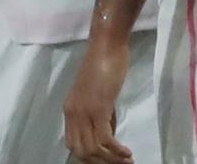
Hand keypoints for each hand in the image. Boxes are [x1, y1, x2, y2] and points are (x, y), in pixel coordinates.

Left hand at [65, 37, 134, 163]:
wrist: (107, 44)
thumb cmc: (105, 62)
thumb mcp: (98, 92)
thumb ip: (101, 112)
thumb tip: (109, 130)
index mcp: (70, 110)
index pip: (73, 143)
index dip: (88, 156)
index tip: (106, 159)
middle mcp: (73, 114)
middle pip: (80, 150)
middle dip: (99, 162)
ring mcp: (84, 112)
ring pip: (92, 149)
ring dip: (110, 159)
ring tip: (127, 161)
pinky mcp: (98, 108)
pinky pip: (104, 139)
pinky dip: (116, 150)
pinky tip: (127, 152)